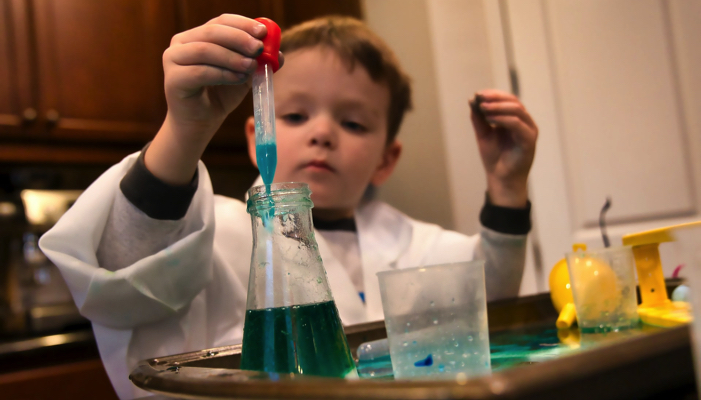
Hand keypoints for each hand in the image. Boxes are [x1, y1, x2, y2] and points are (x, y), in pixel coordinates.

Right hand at [147, 14, 283, 184]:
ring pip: (205, 50)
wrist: (201, 121)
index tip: (263, 33)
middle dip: (239, 39)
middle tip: (258, 48)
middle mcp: (182, 42)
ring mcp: (173, 59)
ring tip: (251, 67)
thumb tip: (278, 54)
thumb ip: (258, 62)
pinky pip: (199, 72)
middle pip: (212, 32)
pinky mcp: (172, 79)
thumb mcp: (244, 74)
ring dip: (232, 57)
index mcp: (198, 35)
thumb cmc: (221, 94)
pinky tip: (238, 79)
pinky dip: (222, 74)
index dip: (243, 24)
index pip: (221, 21)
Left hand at [470, 89, 537, 207]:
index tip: (478, 94)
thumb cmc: (494, 158)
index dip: (493, 94)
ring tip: (483, 108)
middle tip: (480, 98)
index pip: (508, 99)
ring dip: (498, 106)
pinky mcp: (529, 141)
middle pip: (513, 101)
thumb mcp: (483, 133)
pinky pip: (518, 124)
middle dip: (495, 98)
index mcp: (516, 119)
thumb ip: (479, 118)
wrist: (500, 179)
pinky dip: (503, 119)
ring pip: (517, 110)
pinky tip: (490, 119)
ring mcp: (529, 131)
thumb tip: (473, 99)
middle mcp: (525, 122)